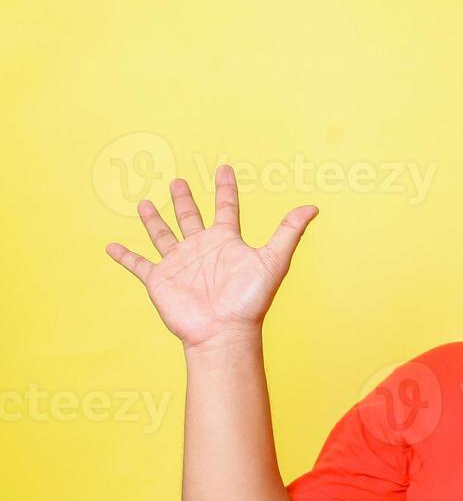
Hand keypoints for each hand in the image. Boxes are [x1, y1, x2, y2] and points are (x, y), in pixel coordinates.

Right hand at [105, 164, 317, 350]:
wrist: (224, 332)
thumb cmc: (250, 300)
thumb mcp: (273, 260)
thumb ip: (289, 232)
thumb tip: (312, 207)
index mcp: (226, 242)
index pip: (226, 208)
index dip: (226, 188)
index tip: (223, 169)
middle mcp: (202, 249)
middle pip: (190, 217)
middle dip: (184, 199)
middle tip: (178, 182)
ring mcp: (179, 264)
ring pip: (162, 235)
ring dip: (153, 220)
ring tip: (144, 203)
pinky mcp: (159, 280)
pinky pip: (137, 264)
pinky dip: (124, 256)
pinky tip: (110, 246)